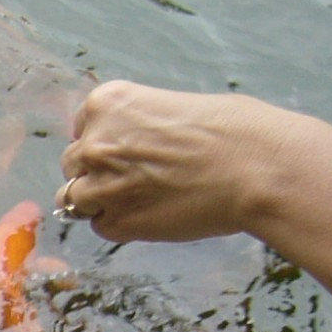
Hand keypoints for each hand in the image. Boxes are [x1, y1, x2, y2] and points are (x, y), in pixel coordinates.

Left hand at [56, 80, 330, 243]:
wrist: (258, 168)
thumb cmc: (232, 131)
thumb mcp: (173, 106)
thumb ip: (136, 125)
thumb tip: (126, 147)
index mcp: (106, 104)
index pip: (81, 129)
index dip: (103, 143)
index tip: (128, 151)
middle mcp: (94, 143)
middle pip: (73, 165)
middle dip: (98, 172)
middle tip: (138, 178)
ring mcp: (101, 186)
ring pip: (76, 200)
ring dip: (102, 202)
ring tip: (146, 198)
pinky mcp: (117, 224)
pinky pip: (102, 227)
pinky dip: (121, 225)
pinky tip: (156, 214)